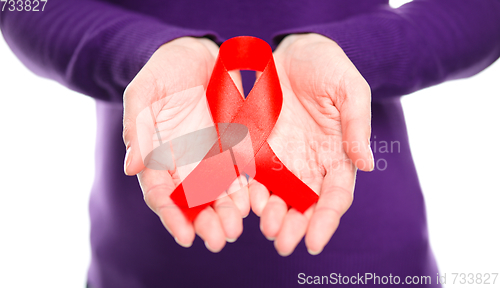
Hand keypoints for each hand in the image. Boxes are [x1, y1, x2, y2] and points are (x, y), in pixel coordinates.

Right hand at [122, 37, 249, 251]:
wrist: (197, 53)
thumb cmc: (164, 72)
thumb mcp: (144, 93)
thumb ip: (138, 127)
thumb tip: (132, 167)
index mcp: (157, 155)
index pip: (161, 193)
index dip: (171, 216)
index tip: (185, 236)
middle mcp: (184, 162)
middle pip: (193, 201)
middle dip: (205, 223)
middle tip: (218, 240)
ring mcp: (210, 156)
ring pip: (218, 193)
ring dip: (226, 214)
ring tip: (236, 229)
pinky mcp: (233, 146)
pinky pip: (240, 173)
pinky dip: (245, 190)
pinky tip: (251, 203)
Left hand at [250, 33, 372, 255]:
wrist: (291, 49)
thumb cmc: (327, 66)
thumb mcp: (349, 89)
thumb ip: (356, 124)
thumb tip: (367, 164)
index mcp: (336, 155)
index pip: (335, 195)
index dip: (327, 219)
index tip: (315, 240)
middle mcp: (309, 164)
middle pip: (305, 204)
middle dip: (295, 226)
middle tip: (283, 243)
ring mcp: (282, 158)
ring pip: (278, 197)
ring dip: (272, 216)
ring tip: (265, 227)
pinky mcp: (256, 148)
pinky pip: (252, 176)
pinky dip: (249, 193)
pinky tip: (245, 203)